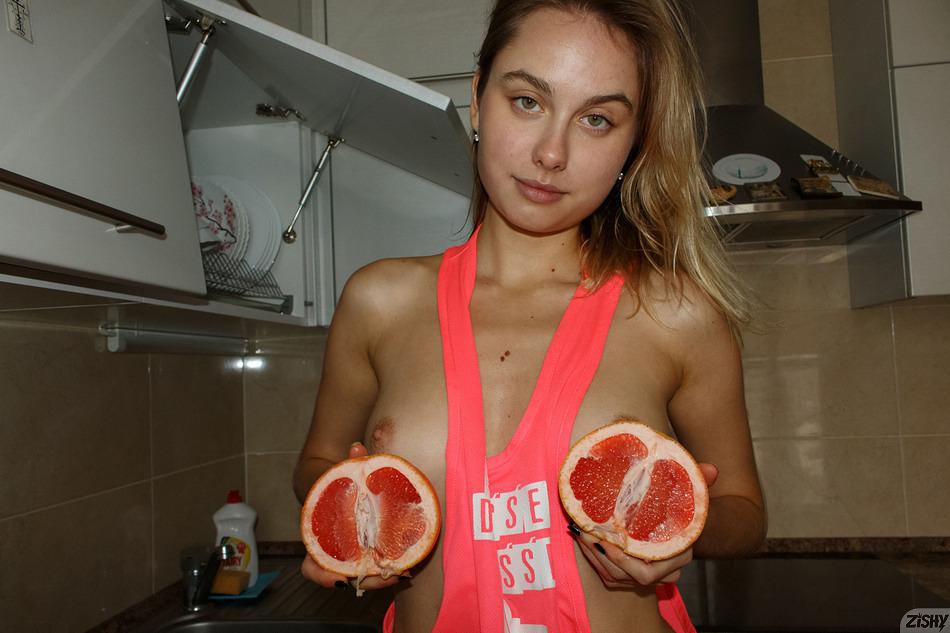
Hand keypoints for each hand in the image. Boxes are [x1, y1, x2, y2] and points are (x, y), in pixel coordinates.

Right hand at [300, 442, 403, 590]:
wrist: (336, 490)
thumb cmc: (335, 485)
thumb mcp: (339, 473)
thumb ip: (349, 462)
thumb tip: (357, 447)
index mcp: (318, 540)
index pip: (313, 568)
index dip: (322, 577)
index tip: (339, 578)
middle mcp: (333, 555)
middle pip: (345, 580)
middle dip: (367, 582)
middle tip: (388, 575)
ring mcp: (350, 558)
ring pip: (363, 578)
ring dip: (383, 578)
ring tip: (404, 570)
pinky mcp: (367, 555)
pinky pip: (376, 568)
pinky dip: (390, 567)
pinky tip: (408, 563)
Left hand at [570, 462, 718, 586]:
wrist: (681, 524)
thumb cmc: (682, 507)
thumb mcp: (688, 492)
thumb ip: (697, 480)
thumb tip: (712, 469)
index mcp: (679, 554)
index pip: (649, 571)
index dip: (626, 561)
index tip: (608, 542)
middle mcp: (665, 572)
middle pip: (629, 577)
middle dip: (603, 557)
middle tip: (586, 532)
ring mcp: (648, 577)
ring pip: (616, 577)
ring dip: (594, 556)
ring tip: (580, 531)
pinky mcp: (632, 577)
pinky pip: (609, 576)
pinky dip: (594, 559)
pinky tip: (583, 538)